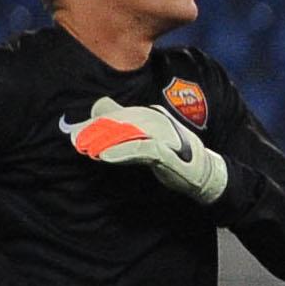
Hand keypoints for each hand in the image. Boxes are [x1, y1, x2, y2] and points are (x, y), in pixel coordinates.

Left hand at [72, 96, 227, 205]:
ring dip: (106, 141)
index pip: (121, 114)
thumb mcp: (149, 140)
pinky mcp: (168, 152)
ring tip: (88, 149)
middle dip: (97, 130)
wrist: (208, 175)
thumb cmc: (176, 158)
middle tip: (77, 140)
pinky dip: (122, 151)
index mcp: (154, 115)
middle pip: (122, 121)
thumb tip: (100, 110)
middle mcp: (160, 120)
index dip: (98, 122)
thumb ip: (128, 129)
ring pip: (130, 132)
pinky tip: (106, 156)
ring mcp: (166, 135)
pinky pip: (142, 148)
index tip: (78, 132)